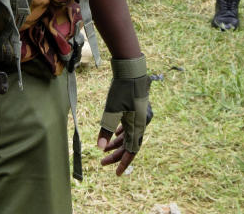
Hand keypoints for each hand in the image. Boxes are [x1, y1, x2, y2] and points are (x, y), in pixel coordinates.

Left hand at [98, 56, 149, 175]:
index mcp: (138, 125)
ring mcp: (142, 115)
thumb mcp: (111, 110)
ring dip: (117, 142)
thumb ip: (106, 130)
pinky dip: (122, 131)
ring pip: (130, 134)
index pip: (132, 150)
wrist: (131, 69)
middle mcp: (143, 122)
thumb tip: (100, 148)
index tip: (116, 174)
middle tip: (102, 162)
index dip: (124, 162)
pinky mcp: (138, 108)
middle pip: (130, 144)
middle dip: (116, 154)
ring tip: (104, 150)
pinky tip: (114, 133)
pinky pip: (131, 126)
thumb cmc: (121, 89)